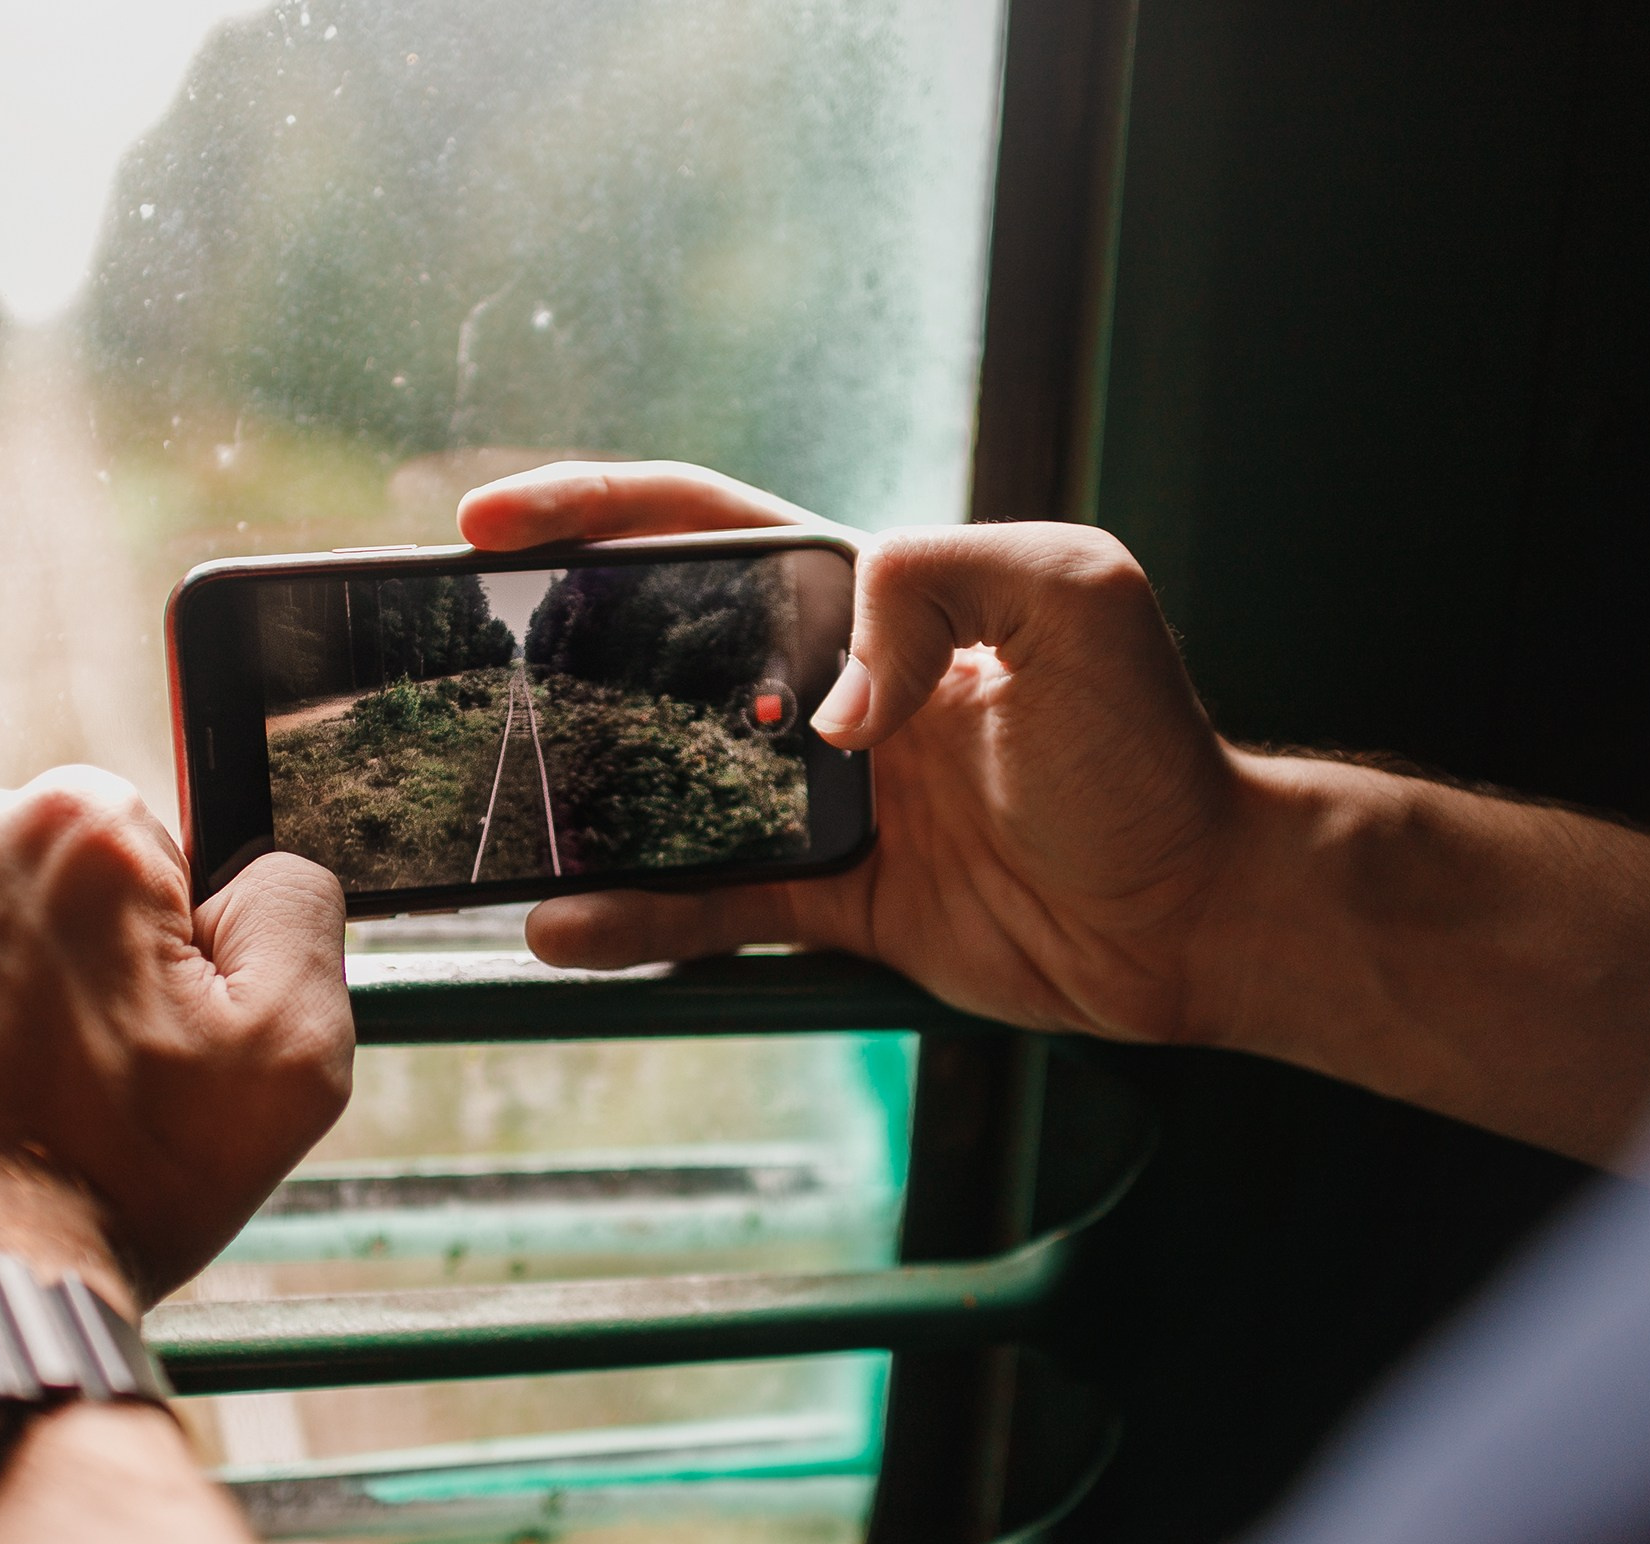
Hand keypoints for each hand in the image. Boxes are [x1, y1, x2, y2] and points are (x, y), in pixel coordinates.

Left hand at [0, 766, 353, 1357]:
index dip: (147, 952)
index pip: (135, 851)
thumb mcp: (295, 1053)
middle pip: (19, 866)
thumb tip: (258, 862)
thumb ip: (298, 908)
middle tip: (54, 1078)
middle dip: (43, 950)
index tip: (129, 1039)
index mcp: (78, 825)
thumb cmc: (122, 1190)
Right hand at [458, 461, 1243, 1041]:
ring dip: (573, 800)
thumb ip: (934, 582)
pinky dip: (635, 916)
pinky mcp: (833, 896)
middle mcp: (830, 688)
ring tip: (482, 817)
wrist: (1197, 909)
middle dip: (547, 651)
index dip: (594, 511)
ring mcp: (824, 795)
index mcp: (872, 591)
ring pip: (665, 788)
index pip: (707, 526)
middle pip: (656, 653)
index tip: (488, 524)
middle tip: (451, 670)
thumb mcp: (1073, 595)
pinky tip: (563, 926)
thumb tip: (823, 708)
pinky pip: (709, 903)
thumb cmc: (1152, 744)